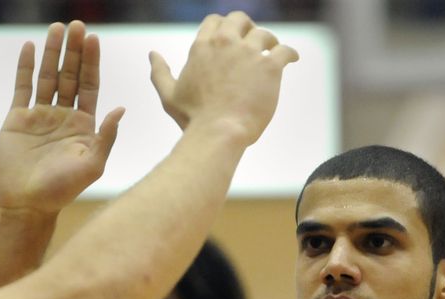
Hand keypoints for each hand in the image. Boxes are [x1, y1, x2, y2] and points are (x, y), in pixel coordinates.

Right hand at [0, 20, 124, 214]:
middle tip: (77, 25)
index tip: (93, 39)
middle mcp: (63, 117)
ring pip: (47, 77)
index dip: (92, 62)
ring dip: (52, 52)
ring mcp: (40, 116)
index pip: (90, 86)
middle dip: (74, 51)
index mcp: (84, 125)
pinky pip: (23, 87)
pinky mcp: (18, 119)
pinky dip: (26, 67)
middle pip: (70, 75)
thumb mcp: (92, 165)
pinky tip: (30, 46)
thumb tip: (121, 109)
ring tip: (56, 28)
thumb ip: (106, 137)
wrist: (28, 204)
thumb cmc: (63, 190)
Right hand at [148, 12, 298, 145]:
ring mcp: (249, 54)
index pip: (215, 21)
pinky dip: (290, 53)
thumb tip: (152, 54)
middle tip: (254, 39)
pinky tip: (292, 58)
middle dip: (248, 26)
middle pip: (240, 19)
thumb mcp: (169, 94)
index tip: (232, 37)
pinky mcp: (269, 67)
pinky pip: (285, 51)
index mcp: (202, 47)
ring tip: (274, 51)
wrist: (218, 133)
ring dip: (270, 41)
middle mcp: (226, 43)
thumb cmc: (193, 119)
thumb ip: (160, 72)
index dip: (225, 26)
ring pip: (264, 35)